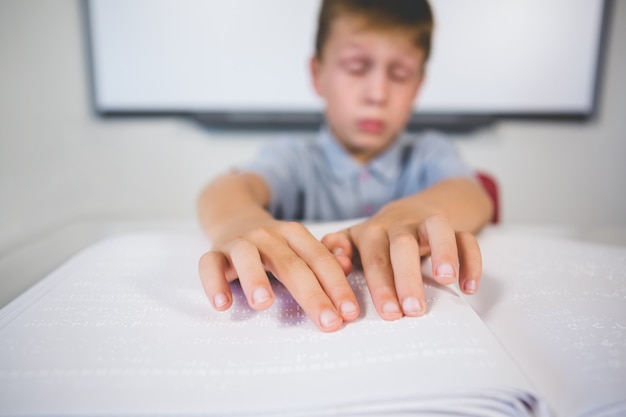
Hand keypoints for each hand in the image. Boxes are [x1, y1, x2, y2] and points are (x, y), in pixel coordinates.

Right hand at [198, 217, 360, 331]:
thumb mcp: (299, 247)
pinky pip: (209, 264)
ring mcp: (239, 242)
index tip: (350, 313)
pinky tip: (221, 305)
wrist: (234, 217)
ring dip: (256, 279)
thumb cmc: (274, 246)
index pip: (320, 260)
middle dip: (312, 294)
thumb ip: (323, 259)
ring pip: (246, 256)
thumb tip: (348, 266)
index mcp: (294, 234)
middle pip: (291, 264)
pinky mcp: (214, 252)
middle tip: (328, 321)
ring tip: (264, 304)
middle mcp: (268, 235)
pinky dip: (213, 282)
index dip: (337, 285)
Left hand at [321, 204, 481, 320]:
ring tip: (445, 281)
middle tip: (413, 309)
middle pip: (403, 245)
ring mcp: (427, 223)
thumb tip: (335, 262)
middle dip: (407, 277)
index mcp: (373, 231)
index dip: (380, 284)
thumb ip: (337, 250)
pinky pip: (466, 238)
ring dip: (442, 252)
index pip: (374, 257)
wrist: (411, 211)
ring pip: (437, 228)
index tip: (389, 313)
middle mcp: (400, 224)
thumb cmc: (378, 237)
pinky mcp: (454, 228)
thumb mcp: (354, 242)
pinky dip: (471, 260)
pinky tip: (469, 287)